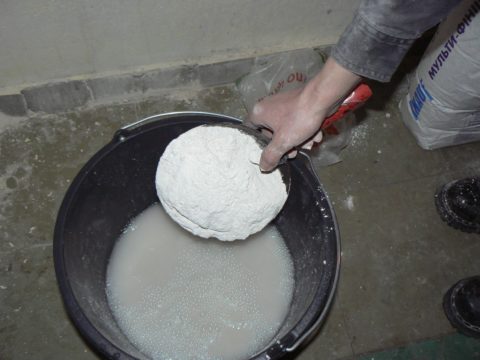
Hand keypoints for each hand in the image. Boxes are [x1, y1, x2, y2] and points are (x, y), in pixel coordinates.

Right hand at [246, 57, 361, 170]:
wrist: (323, 97)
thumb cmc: (298, 118)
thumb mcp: (283, 141)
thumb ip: (271, 156)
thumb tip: (263, 167)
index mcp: (258, 113)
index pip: (250, 132)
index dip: (257, 145)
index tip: (267, 154)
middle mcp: (268, 107)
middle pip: (270, 134)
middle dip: (284, 146)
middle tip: (293, 153)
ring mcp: (283, 106)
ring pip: (286, 130)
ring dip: (298, 140)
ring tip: (309, 144)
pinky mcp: (296, 106)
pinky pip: (296, 122)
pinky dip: (305, 131)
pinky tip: (315, 135)